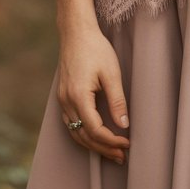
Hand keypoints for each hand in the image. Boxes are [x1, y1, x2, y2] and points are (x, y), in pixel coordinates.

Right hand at [57, 22, 130, 165]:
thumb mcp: (111, 73)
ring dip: (93, 145)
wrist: (76, 32)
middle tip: (122, 156)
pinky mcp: (63, 97)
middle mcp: (66, 101)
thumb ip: (117, 100)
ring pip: (75, 133)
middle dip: (103, 148)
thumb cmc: (96, 48)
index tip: (127, 144)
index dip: (111, 140)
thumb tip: (124, 124)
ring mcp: (62, 100)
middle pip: (84, 136)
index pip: (94, 129)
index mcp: (78, 96)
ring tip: (112, 152)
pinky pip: (71, 124)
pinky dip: (84, 135)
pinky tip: (96, 138)